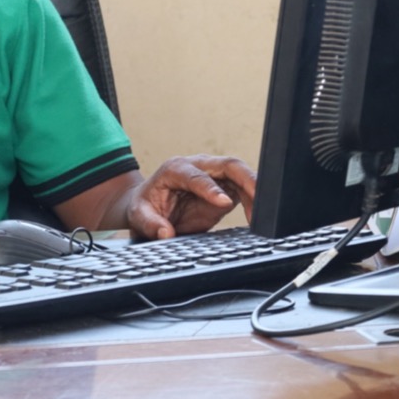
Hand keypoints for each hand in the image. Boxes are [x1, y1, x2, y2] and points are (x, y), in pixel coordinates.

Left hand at [126, 155, 256, 239]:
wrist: (150, 206)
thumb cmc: (144, 205)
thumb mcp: (138, 215)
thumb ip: (151, 223)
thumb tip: (165, 233)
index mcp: (175, 169)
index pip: (197, 175)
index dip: (211, 188)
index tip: (223, 203)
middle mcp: (198, 167)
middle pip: (227, 165)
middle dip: (246, 178)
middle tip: (258, 197)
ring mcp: (213, 177)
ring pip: (240, 176)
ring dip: (254, 192)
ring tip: (260, 216)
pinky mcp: (224, 189)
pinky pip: (243, 191)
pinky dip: (253, 202)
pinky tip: (256, 218)